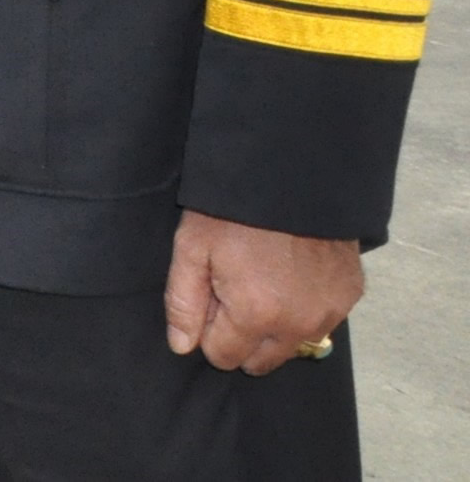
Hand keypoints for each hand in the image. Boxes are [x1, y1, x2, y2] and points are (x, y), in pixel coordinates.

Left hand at [164, 210, 362, 373]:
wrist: (289, 174)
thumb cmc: (231, 210)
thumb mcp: (191, 248)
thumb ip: (183, 303)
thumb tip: (183, 347)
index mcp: (256, 316)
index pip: (226, 357)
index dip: (210, 331)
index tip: (210, 298)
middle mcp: (300, 325)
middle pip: (262, 359)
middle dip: (243, 336)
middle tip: (235, 291)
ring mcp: (331, 312)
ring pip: (294, 344)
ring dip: (277, 325)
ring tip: (265, 279)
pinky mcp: (351, 295)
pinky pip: (322, 320)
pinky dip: (305, 307)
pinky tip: (293, 274)